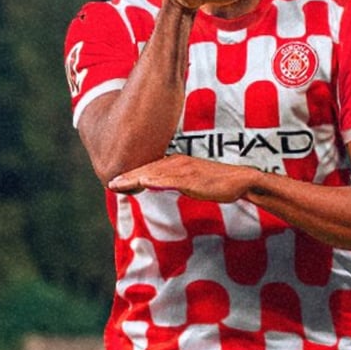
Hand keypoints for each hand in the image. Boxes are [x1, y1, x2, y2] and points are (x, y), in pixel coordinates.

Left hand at [107, 154, 257, 202]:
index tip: (114, 181)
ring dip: (136, 178)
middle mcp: (178, 163)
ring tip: (119, 184)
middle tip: (109, 183)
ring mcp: (185, 170)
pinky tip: (145, 183)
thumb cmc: (218, 182)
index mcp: (176, 163)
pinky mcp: (194, 179)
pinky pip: (173, 180)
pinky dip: (158, 181)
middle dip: (127, 177)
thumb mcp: (192, 181)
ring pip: (156, 174)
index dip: (131, 175)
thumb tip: (160, 186)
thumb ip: (176, 181)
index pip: (149, 169)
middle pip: (148, 170)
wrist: (241, 180)